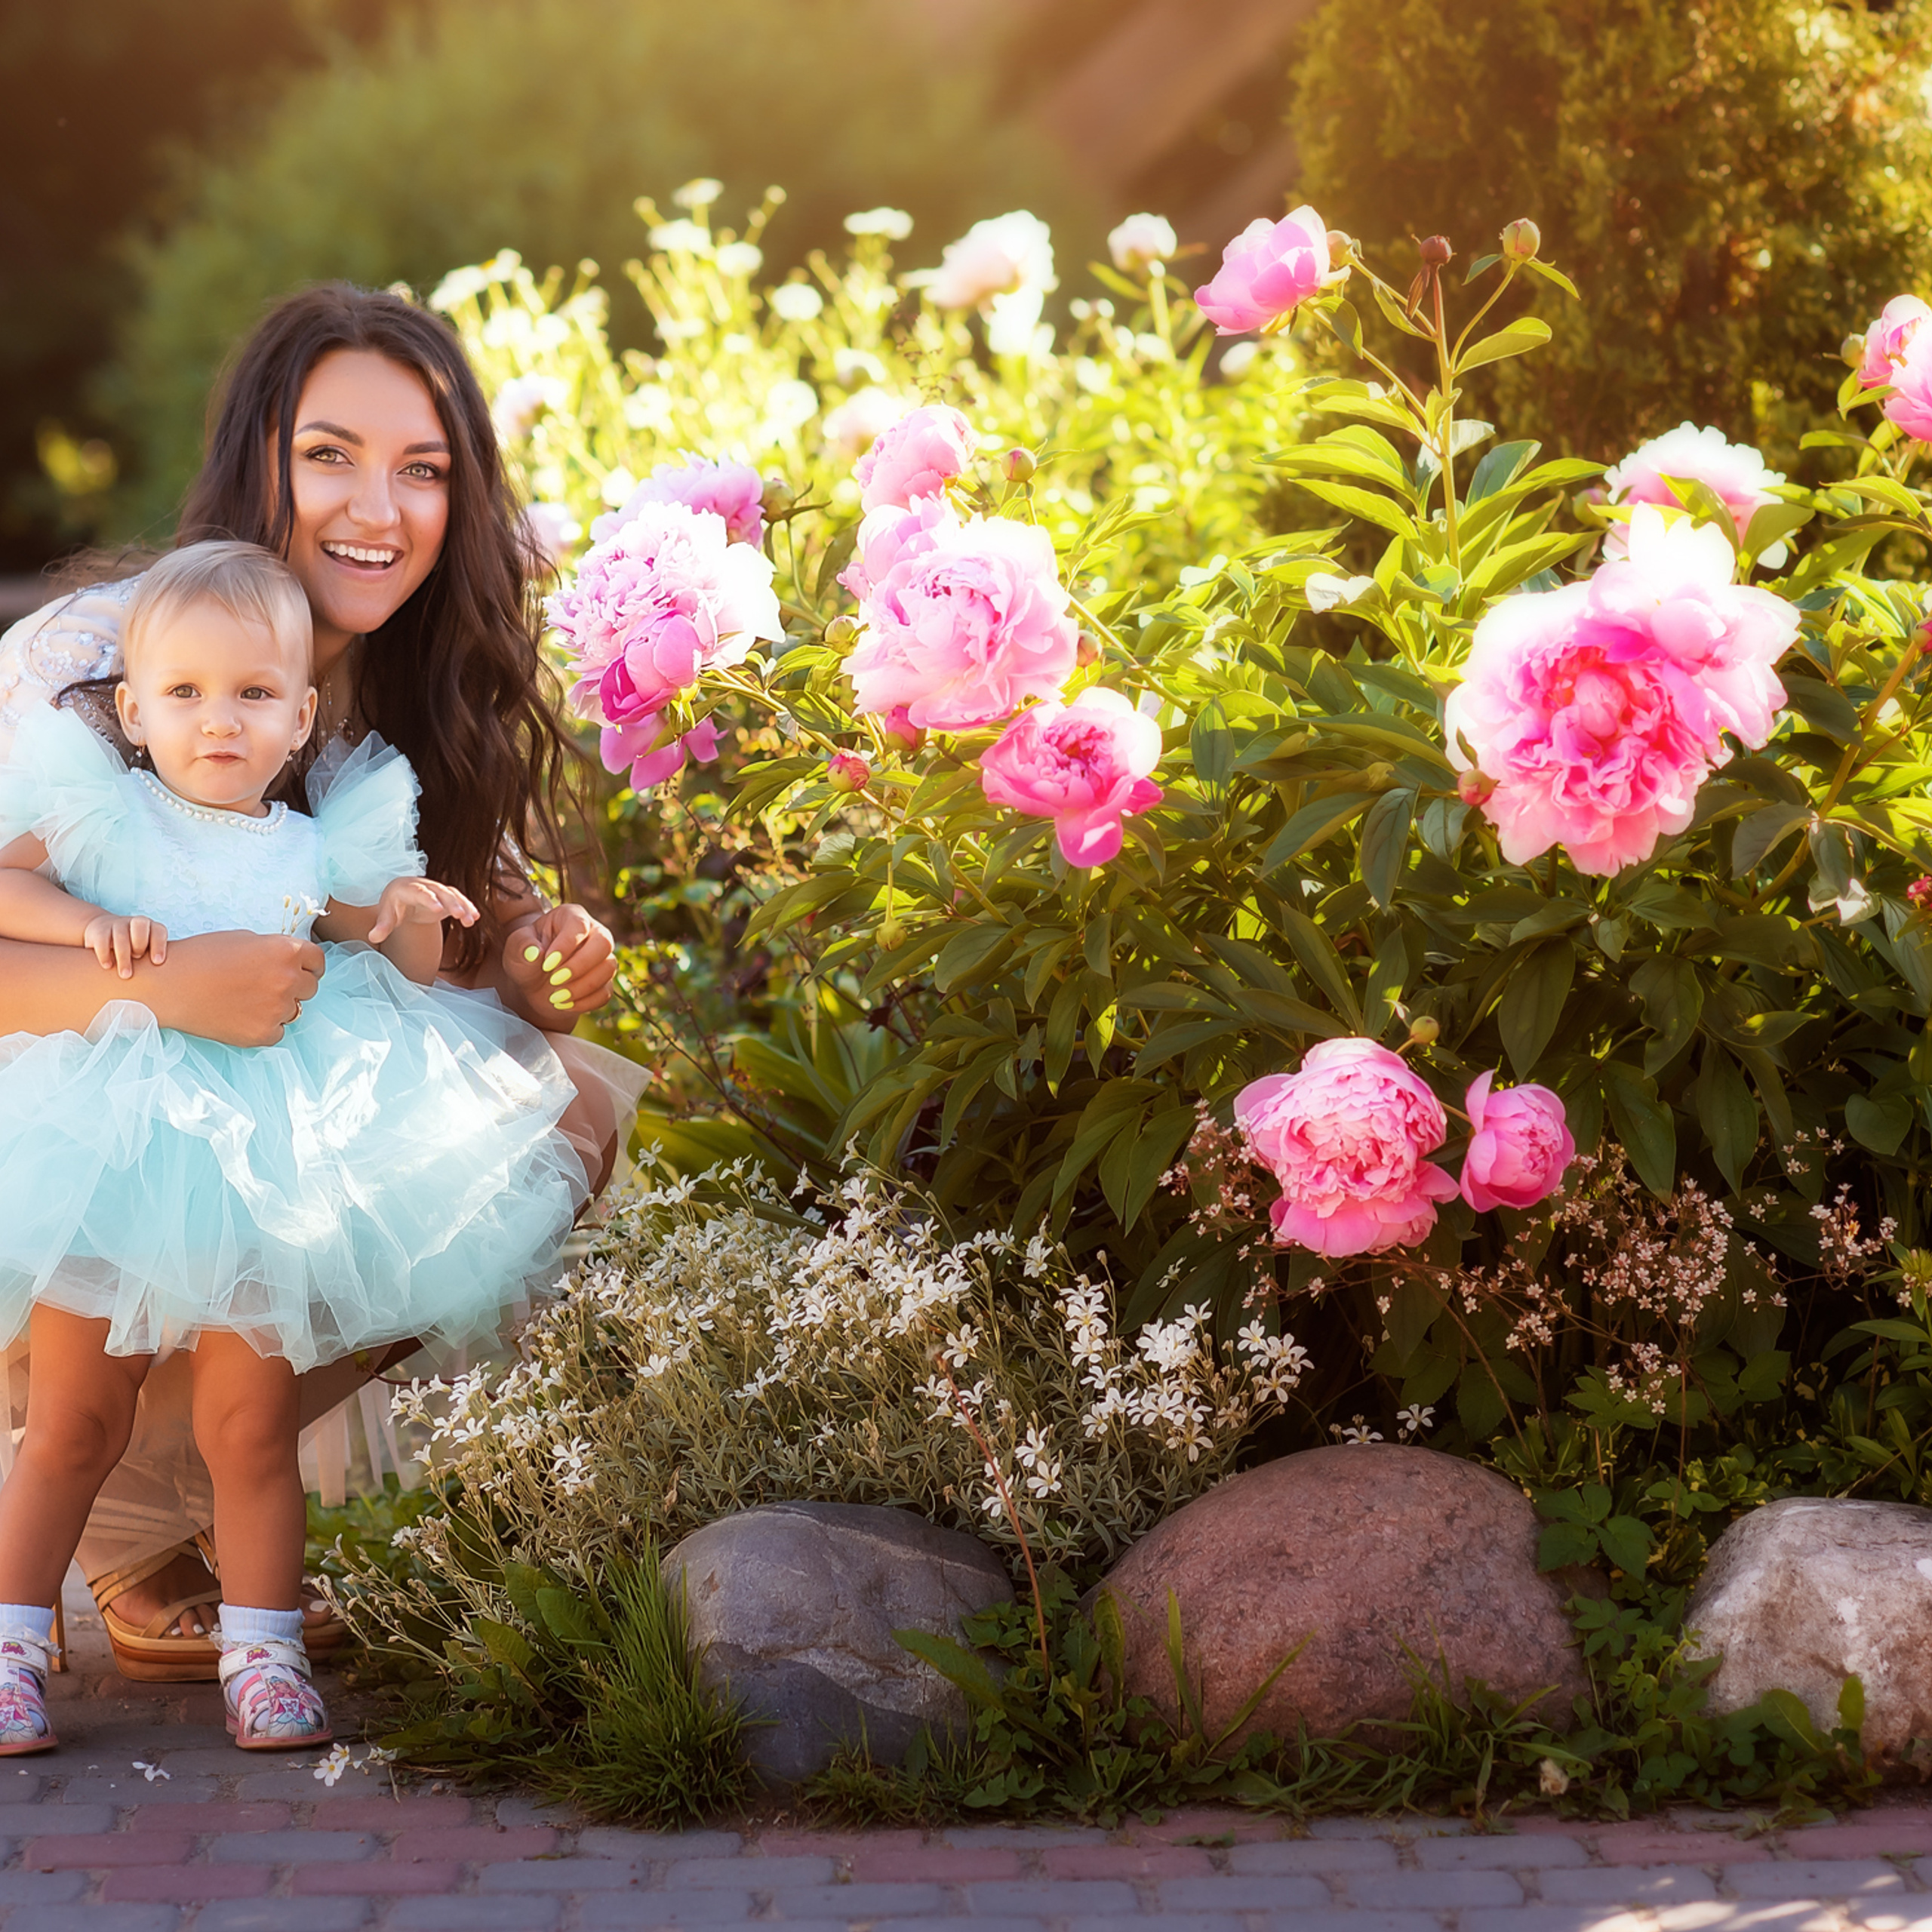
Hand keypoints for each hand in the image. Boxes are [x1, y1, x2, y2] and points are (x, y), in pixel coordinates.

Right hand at [83, 913, 167, 979]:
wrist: (103, 932)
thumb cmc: (133, 949)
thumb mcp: (145, 952)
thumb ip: (153, 961)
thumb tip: (165, 982)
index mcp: (151, 927)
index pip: (158, 930)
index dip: (159, 945)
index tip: (157, 962)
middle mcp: (135, 923)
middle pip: (140, 925)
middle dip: (140, 943)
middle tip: (138, 958)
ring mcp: (116, 924)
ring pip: (120, 935)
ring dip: (124, 956)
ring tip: (125, 975)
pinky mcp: (99, 930)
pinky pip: (102, 939)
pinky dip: (105, 953)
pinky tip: (108, 966)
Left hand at [367, 876, 479, 944]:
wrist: (403, 896)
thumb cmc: (393, 907)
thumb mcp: (386, 916)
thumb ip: (382, 926)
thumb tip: (373, 936)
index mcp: (406, 888)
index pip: (419, 892)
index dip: (429, 899)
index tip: (438, 909)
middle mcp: (424, 885)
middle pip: (439, 891)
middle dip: (451, 902)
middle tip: (460, 914)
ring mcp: (437, 889)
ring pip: (452, 894)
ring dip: (463, 906)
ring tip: (471, 920)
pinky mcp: (446, 895)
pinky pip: (458, 899)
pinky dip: (468, 907)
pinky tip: (475, 917)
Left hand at [503, 902, 615, 1019]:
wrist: (534, 986)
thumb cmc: (525, 960)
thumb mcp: (515, 950)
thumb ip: (521, 946)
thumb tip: (534, 952)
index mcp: (570, 916)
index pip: (579, 924)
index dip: (566, 945)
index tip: (546, 964)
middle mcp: (593, 932)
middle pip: (604, 942)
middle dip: (580, 965)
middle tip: (554, 980)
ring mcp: (603, 957)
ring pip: (608, 968)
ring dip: (582, 986)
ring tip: (555, 997)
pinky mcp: (606, 981)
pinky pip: (606, 992)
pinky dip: (585, 1002)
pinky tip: (564, 1005)